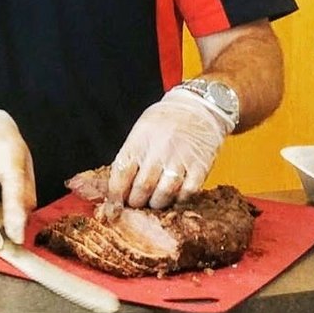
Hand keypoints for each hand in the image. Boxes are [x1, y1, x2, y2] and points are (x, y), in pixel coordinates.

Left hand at [107, 89, 229, 208]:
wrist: (198, 108)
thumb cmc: (164, 122)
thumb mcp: (140, 131)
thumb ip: (130, 157)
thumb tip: (116, 187)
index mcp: (139, 140)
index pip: (122, 172)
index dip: (115, 193)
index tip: (113, 204)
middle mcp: (159, 150)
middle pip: (142, 187)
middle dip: (135, 202)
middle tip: (134, 204)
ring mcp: (181, 159)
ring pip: (164, 193)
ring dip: (155, 204)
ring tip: (152, 202)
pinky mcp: (200, 167)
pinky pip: (187, 192)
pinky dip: (178, 200)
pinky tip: (173, 197)